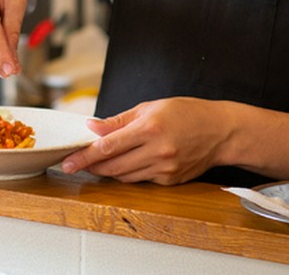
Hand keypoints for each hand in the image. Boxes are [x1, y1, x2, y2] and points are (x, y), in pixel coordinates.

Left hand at [60, 97, 288, 184]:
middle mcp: (157, 151)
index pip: (108, 147)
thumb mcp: (150, 107)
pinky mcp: (170, 181)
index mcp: (150, 128)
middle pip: (112, 166)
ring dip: (107, 171)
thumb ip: (119, 121)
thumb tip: (92, 128)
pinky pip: (140, 179)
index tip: (67, 162)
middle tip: (74, 163)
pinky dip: (128, 173)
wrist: (221, 131)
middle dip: (90, 166)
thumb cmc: (186, 113)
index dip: (84, 156)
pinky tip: (125, 163)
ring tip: (95, 162)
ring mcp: (165, 169)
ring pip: (124, 176)